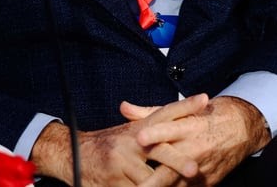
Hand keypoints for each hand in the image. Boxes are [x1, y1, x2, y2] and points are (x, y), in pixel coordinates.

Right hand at [31, 95, 210, 185]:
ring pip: (149, 179)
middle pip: (159, 149)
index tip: (205, 99)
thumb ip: (152, 126)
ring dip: (163, 186)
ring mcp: (121, 162)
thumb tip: (182, 118)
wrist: (72, 154)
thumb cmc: (110, 145)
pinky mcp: (114, 181)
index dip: (184, 106)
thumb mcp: (131, 133)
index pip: (164, 113)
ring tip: (185, 183)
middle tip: (195, 169)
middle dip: (178, 161)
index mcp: (139, 127)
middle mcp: (131, 142)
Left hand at [122, 95, 270, 185]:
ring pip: (177, 185)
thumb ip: (149, 113)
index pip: (168, 130)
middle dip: (154, 181)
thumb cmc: (204, 117)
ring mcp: (200, 169)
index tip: (139, 138)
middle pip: (171, 168)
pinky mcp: (206, 183)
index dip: (155, 134)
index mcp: (187, 127)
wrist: (240, 129)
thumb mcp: (181, 110)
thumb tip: (123, 108)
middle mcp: (194, 149)